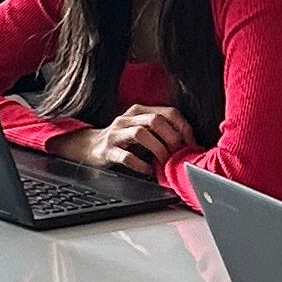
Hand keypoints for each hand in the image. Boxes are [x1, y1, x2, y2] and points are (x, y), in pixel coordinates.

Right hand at [47, 102, 193, 176]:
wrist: (90, 147)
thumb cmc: (123, 140)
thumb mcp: (141, 129)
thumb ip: (161, 131)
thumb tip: (189, 145)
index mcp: (140, 111)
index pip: (169, 112)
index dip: (184, 129)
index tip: (191, 145)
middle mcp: (127, 119)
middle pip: (156, 120)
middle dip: (172, 138)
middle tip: (179, 154)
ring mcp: (116, 134)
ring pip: (141, 134)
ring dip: (157, 150)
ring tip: (164, 163)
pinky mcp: (107, 150)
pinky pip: (126, 156)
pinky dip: (140, 165)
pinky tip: (148, 170)